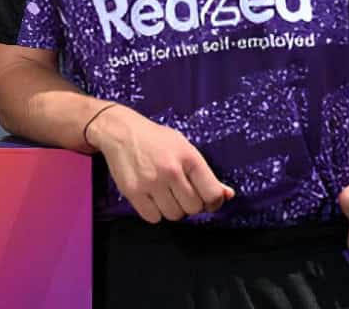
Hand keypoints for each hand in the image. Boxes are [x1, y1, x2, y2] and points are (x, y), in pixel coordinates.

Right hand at [87, 106, 233, 222]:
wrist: (120, 131)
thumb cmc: (156, 140)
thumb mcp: (185, 148)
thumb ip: (206, 174)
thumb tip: (227, 195)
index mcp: (188, 157)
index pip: (212, 194)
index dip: (214, 202)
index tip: (207, 200)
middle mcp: (170, 170)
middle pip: (193, 208)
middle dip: (190, 204)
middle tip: (181, 193)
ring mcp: (151, 182)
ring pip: (173, 215)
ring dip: (172, 209)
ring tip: (165, 194)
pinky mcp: (133, 192)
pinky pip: (153, 218)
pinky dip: (154, 212)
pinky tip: (152, 197)